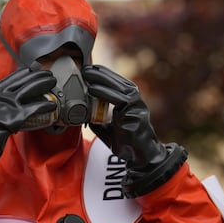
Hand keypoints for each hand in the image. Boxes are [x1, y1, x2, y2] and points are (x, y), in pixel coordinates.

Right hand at [0, 67, 56, 163]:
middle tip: (48, 75)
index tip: (32, 69)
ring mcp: (10, 105)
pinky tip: (52, 104)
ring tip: (53, 82)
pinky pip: (35, 108)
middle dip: (39, 76)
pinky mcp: (17, 116)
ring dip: (44, 84)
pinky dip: (45, 105)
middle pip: (24, 81)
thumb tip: (8, 105)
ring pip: (31, 89)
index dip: (24, 73)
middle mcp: (3, 96)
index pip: (12, 78)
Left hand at [82, 64, 186, 195]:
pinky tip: (92, 89)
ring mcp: (135, 103)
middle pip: (115, 80)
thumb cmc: (126, 142)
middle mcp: (134, 98)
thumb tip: (85, 117)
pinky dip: (103, 92)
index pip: (114, 82)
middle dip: (98, 73)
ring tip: (86, 74)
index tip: (87, 71)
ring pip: (116, 86)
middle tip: (84, 68)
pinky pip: (117, 97)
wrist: (139, 154)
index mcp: (129, 100)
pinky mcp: (134, 109)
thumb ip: (98, 121)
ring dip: (99, 79)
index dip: (101, 75)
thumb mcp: (108, 130)